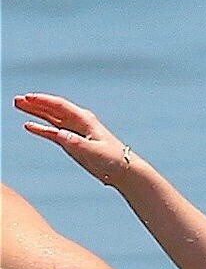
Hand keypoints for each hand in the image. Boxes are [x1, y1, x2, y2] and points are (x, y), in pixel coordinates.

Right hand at [15, 93, 136, 186]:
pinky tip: (29, 126)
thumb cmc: (114, 159)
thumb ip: (75, 142)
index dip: (44, 101)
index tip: (28, 97)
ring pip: (51, 119)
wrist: (124, 171)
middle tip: (18, 99)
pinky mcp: (72, 143)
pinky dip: (42, 129)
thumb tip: (59, 134)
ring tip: (19, 106)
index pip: (60, 106)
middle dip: (36, 104)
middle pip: (53, 110)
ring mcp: (74, 132)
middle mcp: (78, 123)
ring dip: (36, 113)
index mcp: (85, 120)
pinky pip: (53, 133)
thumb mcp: (94, 150)